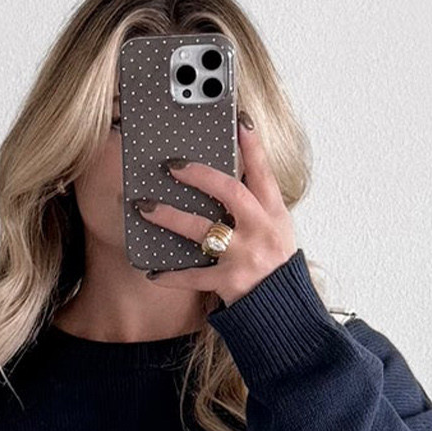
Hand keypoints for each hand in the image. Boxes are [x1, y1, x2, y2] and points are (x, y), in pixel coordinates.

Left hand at [133, 115, 296, 307]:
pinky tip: (152, 272)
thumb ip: (256, 205)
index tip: (239, 119)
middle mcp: (260, 231)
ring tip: (146, 207)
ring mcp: (244, 256)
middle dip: (199, 175)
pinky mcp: (230, 282)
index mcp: (274, 214)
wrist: (285, 311)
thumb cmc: (277, 267)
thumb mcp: (277, 230)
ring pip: (202, 230)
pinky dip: (171, 276)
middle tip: (172, 165)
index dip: (252, 145)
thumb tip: (224, 179)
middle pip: (229, 192)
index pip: (263, 172)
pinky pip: (194, 277)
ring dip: (171, 217)